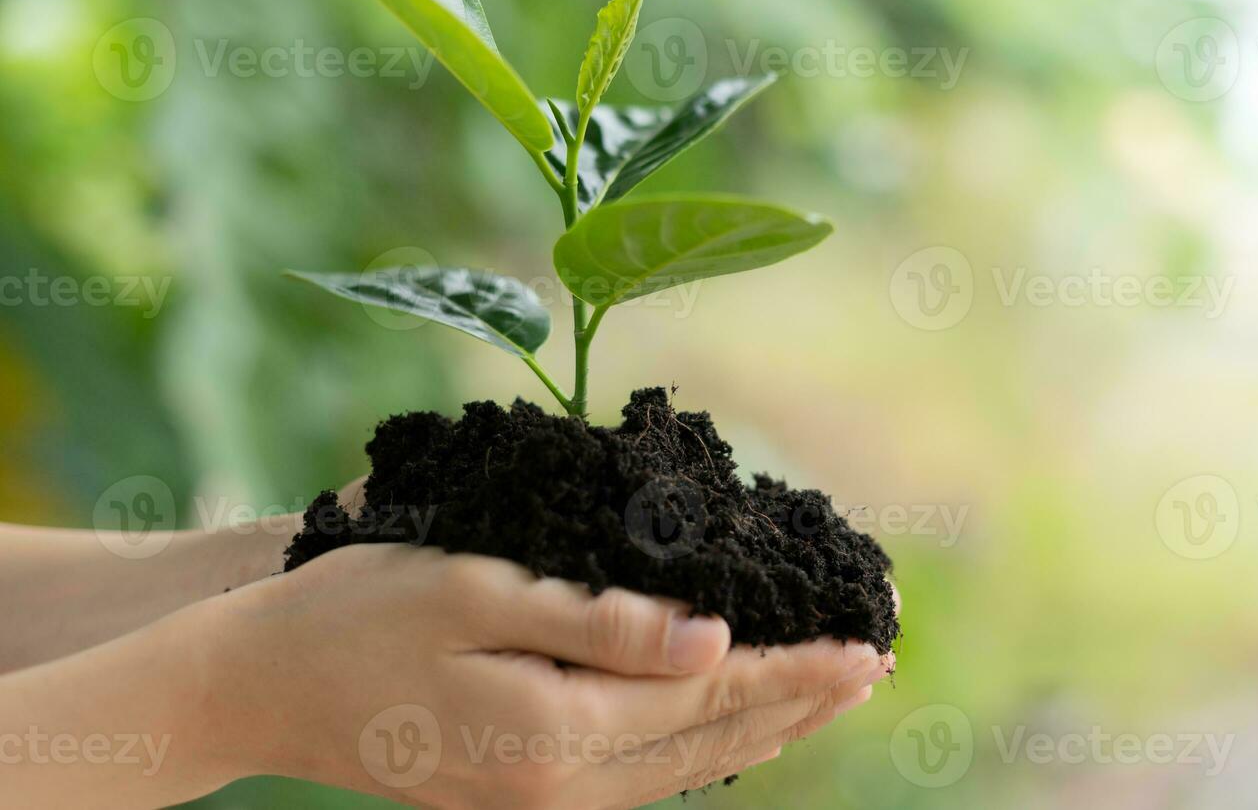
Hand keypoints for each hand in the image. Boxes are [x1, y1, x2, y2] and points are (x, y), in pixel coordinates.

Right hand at [201, 543, 892, 807]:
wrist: (257, 685)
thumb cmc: (361, 614)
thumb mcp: (478, 593)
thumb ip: (599, 624)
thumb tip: (711, 642)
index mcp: (557, 733)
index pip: (711, 697)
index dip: (794, 668)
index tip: (866, 645)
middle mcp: (559, 787)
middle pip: (711, 741)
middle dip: (798, 701)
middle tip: (874, 668)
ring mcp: (537, 801)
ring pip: (681, 768)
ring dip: (761, 727)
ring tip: (824, 696)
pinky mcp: (517, 792)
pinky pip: (637, 778)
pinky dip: (699, 747)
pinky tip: (726, 729)